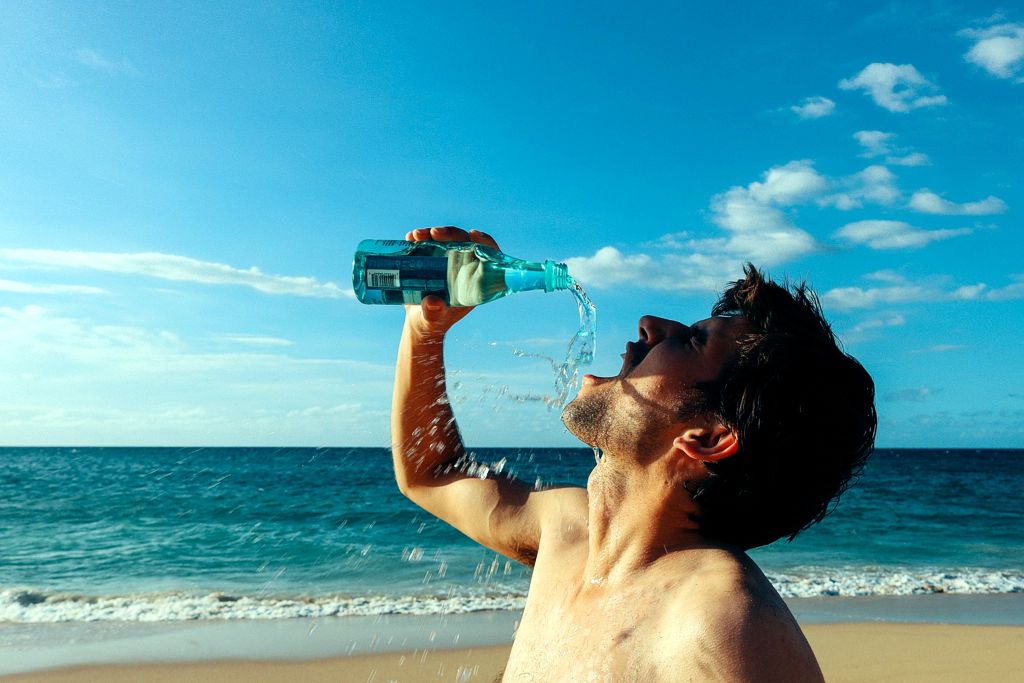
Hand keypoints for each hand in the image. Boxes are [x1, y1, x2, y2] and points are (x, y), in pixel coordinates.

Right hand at [403, 226, 499, 340]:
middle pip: (465, 242)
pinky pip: (428, 242)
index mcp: (474, 280)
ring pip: (445, 239)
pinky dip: (420, 237)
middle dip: (451, 234)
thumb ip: (435, 313)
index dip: (485, 243)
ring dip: (432, 233)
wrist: (418, 319)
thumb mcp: (434, 320)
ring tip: (416, 235)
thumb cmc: (433, 321)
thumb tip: (433, 303)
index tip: (473, 235)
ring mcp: (448, 259)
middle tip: (434, 233)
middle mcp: (464, 266)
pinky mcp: (432, 257)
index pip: (488, 257)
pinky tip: (410, 237)